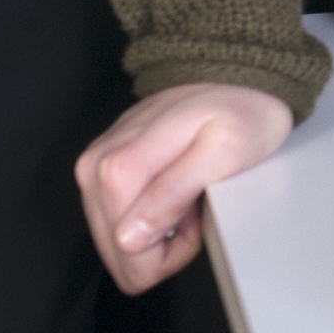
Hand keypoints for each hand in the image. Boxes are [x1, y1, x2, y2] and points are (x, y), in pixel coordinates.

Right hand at [74, 81, 293, 292]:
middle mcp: (94, 166)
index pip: (126, 250)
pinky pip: (115, 221)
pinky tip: (172, 191)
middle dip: (161, 243)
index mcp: (119, 165)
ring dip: (154, 231)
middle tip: (194, 205)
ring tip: (186, 195)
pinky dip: (147, 217)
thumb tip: (128, 238)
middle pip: (116, 250)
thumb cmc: (240, 115)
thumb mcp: (225, 152)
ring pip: (114, 242)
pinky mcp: (100, 171)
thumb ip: (174, 193)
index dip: (170, 251)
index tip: (196, 220)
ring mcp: (93, 168)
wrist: (235, 81)